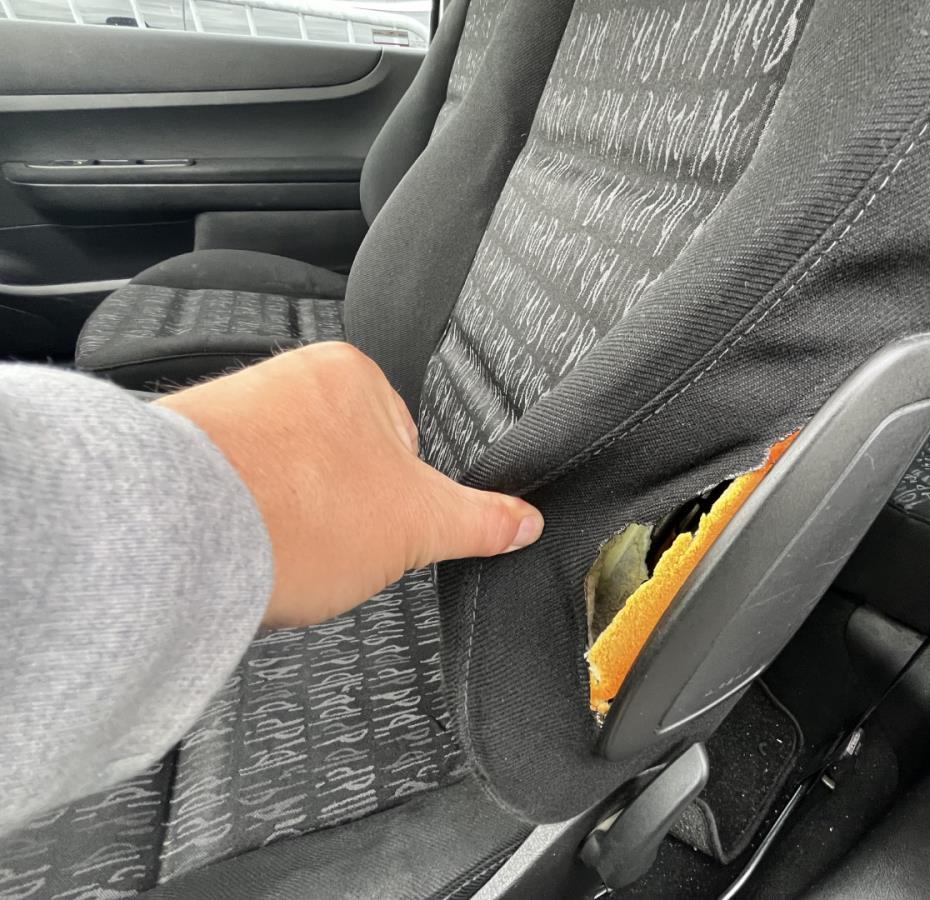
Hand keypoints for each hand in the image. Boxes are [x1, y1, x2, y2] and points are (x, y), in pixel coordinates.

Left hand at [156, 342, 542, 627]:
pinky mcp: (186, 453)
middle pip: (343, 464)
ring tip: (282, 555)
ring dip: (292, 523)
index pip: (402, 445)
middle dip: (342, 513)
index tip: (382, 531)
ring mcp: (231, 413)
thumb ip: (479, 521)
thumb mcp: (417, 526)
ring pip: (288, 484)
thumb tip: (524, 521)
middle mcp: (287, 378)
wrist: (176, 537)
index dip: (399, 503)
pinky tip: (245, 554)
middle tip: (330, 548)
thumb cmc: (294, 514)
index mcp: (353, 375)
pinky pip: (238, 495)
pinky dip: (247, 526)